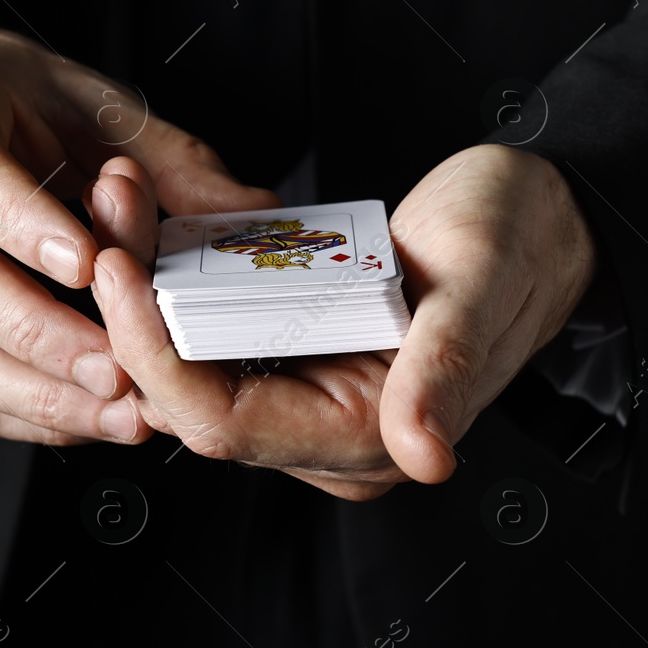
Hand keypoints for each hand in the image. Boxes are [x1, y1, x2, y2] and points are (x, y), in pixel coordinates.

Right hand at [0, 21, 279, 444]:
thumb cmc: (6, 104)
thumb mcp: (88, 103)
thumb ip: (166, 160)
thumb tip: (252, 212)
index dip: (20, 222)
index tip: (88, 263)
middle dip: (38, 332)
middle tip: (120, 367)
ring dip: (33, 390)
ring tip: (118, 410)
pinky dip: (19, 415)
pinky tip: (84, 419)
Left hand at [89, 143, 595, 497]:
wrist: (538, 220)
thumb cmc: (520, 243)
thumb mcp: (485, 286)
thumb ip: (448, 367)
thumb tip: (424, 454)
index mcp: (370, 438)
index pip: (223, 424)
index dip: (155, 356)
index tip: (120, 270)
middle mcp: (323, 434)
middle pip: (184, 395)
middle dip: (130, 309)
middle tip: (109, 204)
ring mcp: (303, 396)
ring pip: (185, 360)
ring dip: (144, 283)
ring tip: (123, 193)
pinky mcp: (290, 354)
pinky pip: (207, 329)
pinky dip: (175, 274)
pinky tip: (154, 213)